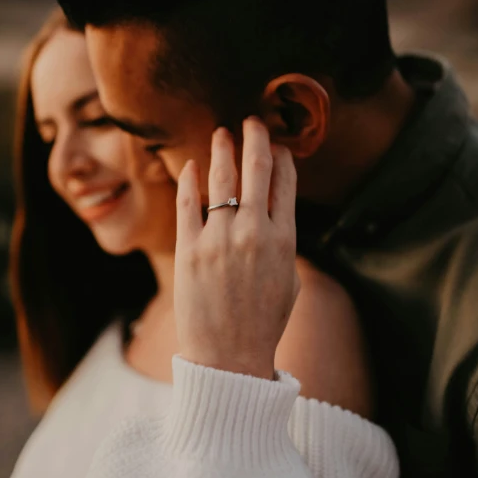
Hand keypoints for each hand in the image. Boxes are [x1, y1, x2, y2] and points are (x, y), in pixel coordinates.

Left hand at [174, 117, 299, 378]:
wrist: (229, 356)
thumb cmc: (263, 323)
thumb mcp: (289, 282)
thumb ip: (284, 245)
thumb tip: (278, 217)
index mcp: (284, 239)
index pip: (285, 184)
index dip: (282, 158)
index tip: (278, 144)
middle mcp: (254, 231)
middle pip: (256, 170)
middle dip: (255, 139)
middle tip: (251, 121)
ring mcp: (219, 238)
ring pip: (222, 179)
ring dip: (223, 150)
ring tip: (221, 133)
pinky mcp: (189, 249)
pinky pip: (188, 203)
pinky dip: (189, 180)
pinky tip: (191, 165)